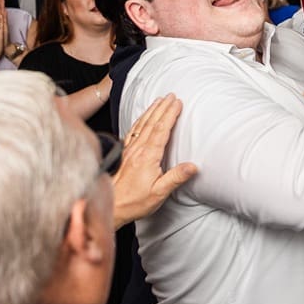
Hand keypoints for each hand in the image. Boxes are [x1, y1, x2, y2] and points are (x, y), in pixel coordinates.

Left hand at [114, 93, 198, 227]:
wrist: (109, 207)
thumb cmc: (133, 202)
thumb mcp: (159, 193)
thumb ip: (176, 177)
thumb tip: (193, 166)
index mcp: (147, 157)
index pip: (161, 130)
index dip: (170, 114)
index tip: (177, 103)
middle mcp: (137, 150)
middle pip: (151, 123)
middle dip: (162, 107)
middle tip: (171, 96)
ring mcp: (128, 151)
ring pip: (141, 125)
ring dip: (151, 111)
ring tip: (158, 101)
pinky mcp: (123, 155)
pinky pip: (132, 132)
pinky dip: (139, 121)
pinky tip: (141, 119)